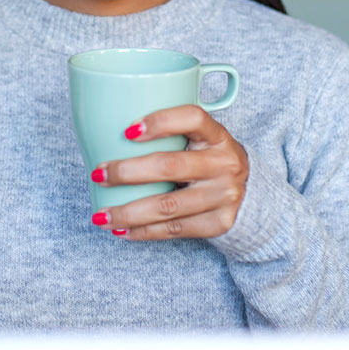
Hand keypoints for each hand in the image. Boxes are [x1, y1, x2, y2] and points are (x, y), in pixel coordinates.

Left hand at [90, 105, 247, 239]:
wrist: (249, 195)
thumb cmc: (208, 160)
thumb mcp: (201, 140)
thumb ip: (171, 135)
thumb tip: (109, 136)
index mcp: (218, 135)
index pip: (193, 118)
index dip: (160, 121)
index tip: (127, 131)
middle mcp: (225, 163)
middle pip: (170, 166)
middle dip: (127, 172)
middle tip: (98, 174)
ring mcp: (224, 195)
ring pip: (168, 206)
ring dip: (128, 212)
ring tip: (101, 215)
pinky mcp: (218, 223)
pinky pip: (174, 229)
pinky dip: (144, 231)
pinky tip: (122, 230)